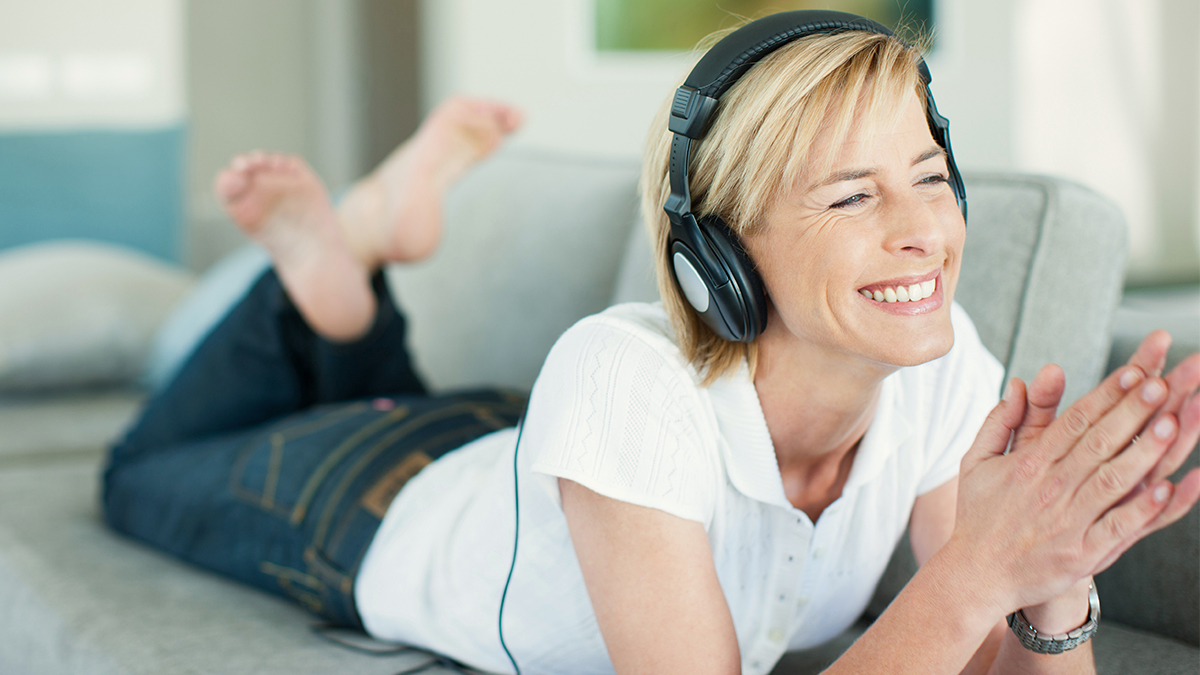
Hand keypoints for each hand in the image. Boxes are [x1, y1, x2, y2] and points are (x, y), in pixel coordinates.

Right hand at [946, 331, 1199, 614]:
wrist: (975, 575)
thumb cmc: (979, 516)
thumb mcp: (976, 462)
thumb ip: (999, 421)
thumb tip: (1020, 384)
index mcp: (1029, 463)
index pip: (1075, 420)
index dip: (1107, 394)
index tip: (1135, 371)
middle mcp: (1050, 488)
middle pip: (1099, 442)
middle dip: (1133, 410)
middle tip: (1163, 382)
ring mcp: (1068, 521)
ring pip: (1112, 479)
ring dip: (1144, 450)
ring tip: (1172, 422)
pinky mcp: (1081, 554)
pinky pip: (1117, 527)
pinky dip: (1142, 509)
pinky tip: (1168, 489)